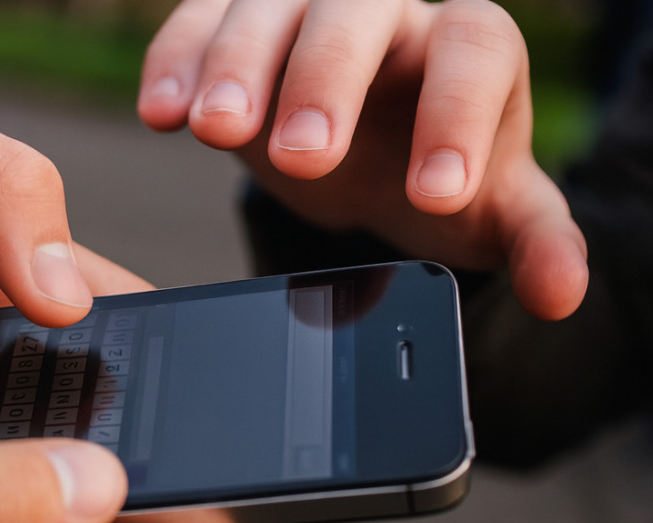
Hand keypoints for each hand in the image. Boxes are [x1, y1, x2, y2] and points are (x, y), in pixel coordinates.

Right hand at [138, 0, 586, 319]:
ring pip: (271, 5)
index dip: (456, 115)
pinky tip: (159, 112)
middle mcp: (390, 12)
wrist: (369, 143)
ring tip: (215, 130)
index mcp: (467, 48)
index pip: (475, 50)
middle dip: (328, 78)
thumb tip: (562, 294)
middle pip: (362, 9)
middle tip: (304, 157)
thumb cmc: (430, 170)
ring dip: (237, 64)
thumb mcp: (487, 209)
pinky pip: (202, 17)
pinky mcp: (237, 19)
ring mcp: (305, 8)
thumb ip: (531, 241)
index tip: (432, 195)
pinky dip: (176, 58)